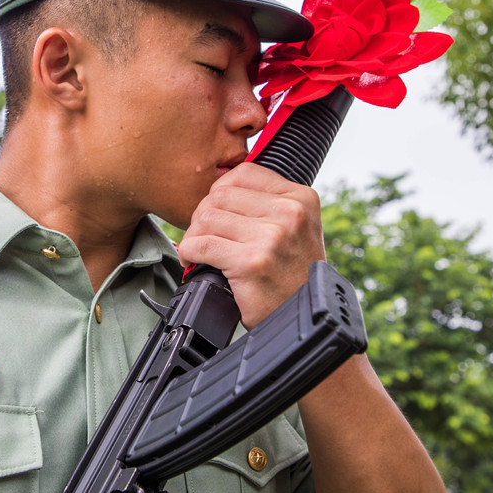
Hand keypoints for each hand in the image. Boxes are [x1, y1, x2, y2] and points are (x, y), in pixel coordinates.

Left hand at [177, 162, 324, 327]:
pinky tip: (193, 261)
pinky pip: (201, 245)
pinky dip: (188, 253)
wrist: (304, 319)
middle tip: (203, 236)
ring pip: (207, 218)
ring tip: (199, 250)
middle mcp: (290, 213)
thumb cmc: (292, 274)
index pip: (243, 173)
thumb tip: (219, 185)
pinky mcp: (252, 262)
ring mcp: (272, 237)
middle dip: (202, 215)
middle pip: (220, 194)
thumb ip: (268, 203)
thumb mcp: (295, 228)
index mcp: (301, 198)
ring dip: (194, 236)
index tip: (216, 212)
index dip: (220, 192)